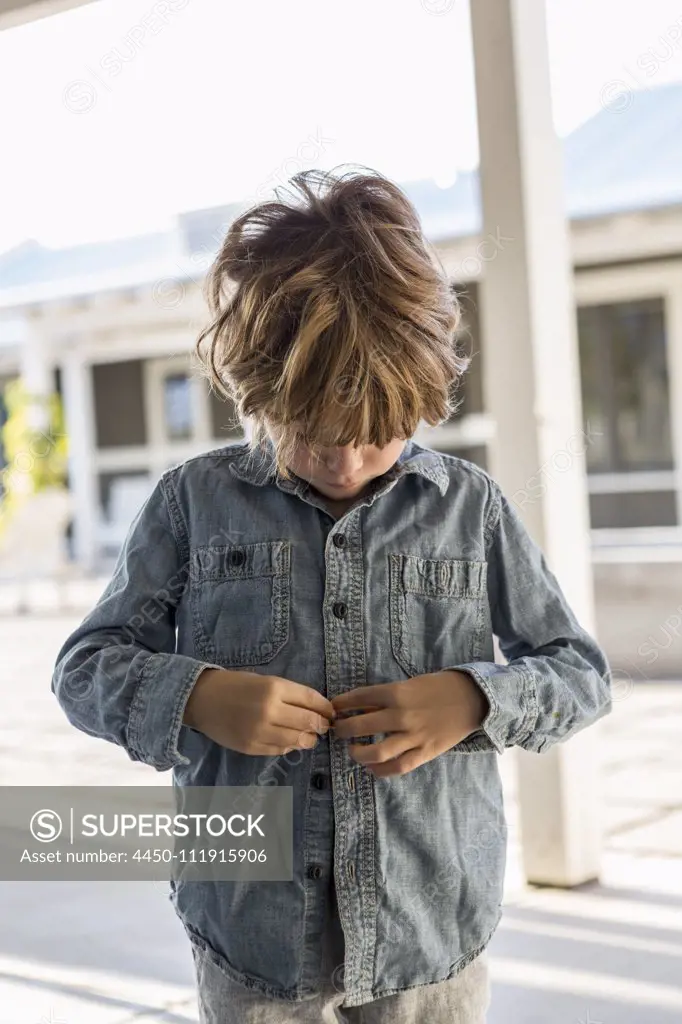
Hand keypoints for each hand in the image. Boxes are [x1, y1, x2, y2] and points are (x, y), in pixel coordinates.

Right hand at [183, 668, 335, 755]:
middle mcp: (269, 710)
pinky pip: (279, 750)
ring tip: (309, 737)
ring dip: (308, 740)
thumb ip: (290, 695)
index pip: (312, 700)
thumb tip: (317, 711)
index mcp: (274, 687)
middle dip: (321, 725)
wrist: (202, 699)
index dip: (326, 708)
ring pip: (297, 740)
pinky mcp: (251, 747)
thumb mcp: (265, 681)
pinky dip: (289, 747)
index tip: (331, 712)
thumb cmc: (236, 685)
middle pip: (308, 722)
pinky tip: (290, 742)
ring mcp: (260, 731)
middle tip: (324, 726)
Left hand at [330, 670, 488, 776]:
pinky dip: (381, 771)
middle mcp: (402, 715)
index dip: (341, 704)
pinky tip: (372, 768)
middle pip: (361, 726)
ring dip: (358, 753)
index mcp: (397, 692)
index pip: (359, 697)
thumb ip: (386, 697)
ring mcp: (414, 736)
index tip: (332, 708)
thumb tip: (360, 708)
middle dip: (343, 729)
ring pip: (377, 752)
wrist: (471, 699)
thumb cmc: (438, 687)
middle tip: (337, 731)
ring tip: (353, 751)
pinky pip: (398, 767)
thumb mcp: (410, 684)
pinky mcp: (425, 752)